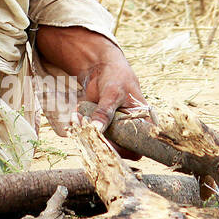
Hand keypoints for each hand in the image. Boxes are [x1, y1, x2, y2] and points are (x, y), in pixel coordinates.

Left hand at [36, 25, 146, 157]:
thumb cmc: (116, 77)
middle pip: (118, 149)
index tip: (107, 145)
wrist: (101, 67)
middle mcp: (129, 129)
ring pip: (102, 142)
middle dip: (101, 143)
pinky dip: (81, 126)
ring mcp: (114, 128)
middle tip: (88, 130)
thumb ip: (105, 112)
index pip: (138, 148)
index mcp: (142, 123)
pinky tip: (76, 115)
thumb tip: (96, 130)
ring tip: (79, 118)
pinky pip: (91, 133)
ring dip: (88, 134)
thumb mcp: (112, 93)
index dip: (125, 151)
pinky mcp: (100, 124)